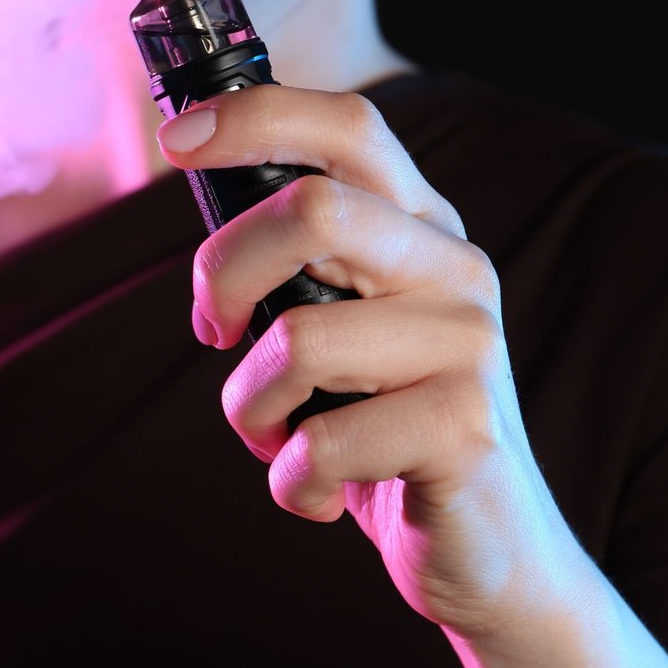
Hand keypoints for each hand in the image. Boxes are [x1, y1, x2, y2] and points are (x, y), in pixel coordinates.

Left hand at [156, 85, 593, 643]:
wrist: (491, 551)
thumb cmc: (386, 433)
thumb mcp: (345, 327)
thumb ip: (299, 262)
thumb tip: (198, 179)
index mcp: (422, 230)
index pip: (351, 126)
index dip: (256, 116)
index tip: (176, 140)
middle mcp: (456, 268)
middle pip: (315, 209)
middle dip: (224, 273)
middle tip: (214, 332)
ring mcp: (469, 345)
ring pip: (299, 339)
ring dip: (252, 408)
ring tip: (282, 439)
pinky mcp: (464, 429)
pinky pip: (321, 443)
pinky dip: (290, 483)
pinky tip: (318, 495)